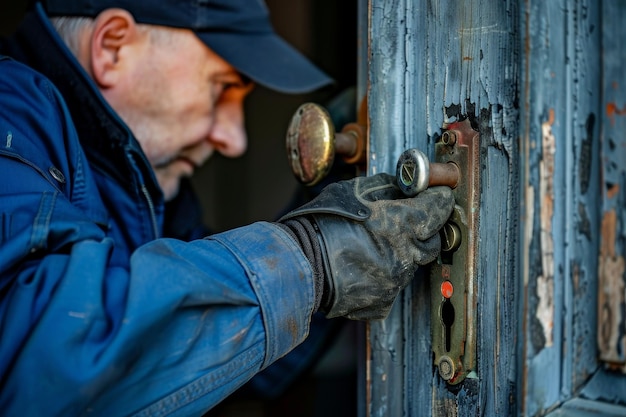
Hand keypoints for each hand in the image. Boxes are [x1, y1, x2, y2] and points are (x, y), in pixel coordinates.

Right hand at [281, 173, 454, 319]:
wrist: (297, 265)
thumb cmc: (320, 224)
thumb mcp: (353, 191)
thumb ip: (386, 188)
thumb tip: (404, 187)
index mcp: (401, 223)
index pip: (438, 209)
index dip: (438, 200)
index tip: (437, 197)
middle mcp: (404, 254)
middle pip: (431, 241)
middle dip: (423, 230)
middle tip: (405, 221)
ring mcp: (395, 281)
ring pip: (411, 264)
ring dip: (400, 253)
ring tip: (372, 245)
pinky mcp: (382, 302)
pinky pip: (393, 286)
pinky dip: (384, 276)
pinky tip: (364, 266)